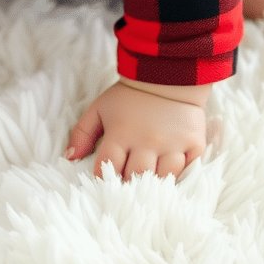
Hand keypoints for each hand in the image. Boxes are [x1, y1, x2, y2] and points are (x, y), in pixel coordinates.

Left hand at [65, 80, 207, 180]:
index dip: (103, 177)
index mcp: (121, 133)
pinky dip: (181, 175)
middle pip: (135, 177)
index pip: (107, 166)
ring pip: (163, 178)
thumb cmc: (129, 96)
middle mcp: (146, 142)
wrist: (167, 75)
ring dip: (154, 184)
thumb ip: (82, 133)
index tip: (103, 181)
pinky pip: (189, 169)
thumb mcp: (99, 108)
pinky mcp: (193, 144)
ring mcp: (172, 144)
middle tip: (125, 187)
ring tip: (148, 187)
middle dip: (127, 185)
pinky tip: (173, 177)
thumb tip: (70, 157)